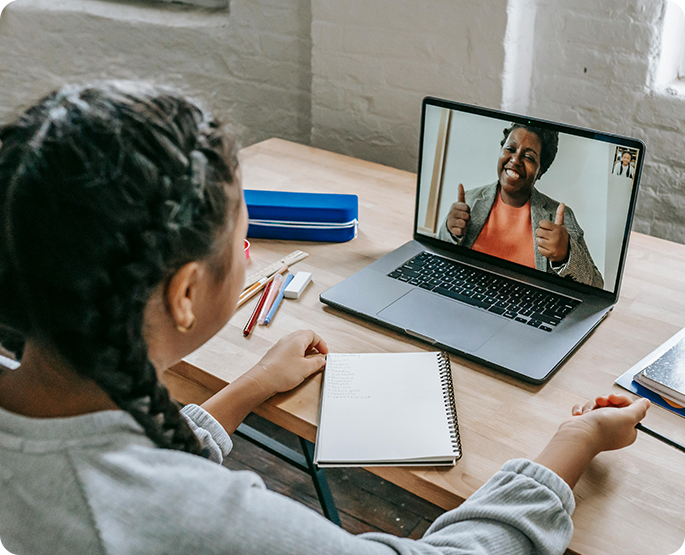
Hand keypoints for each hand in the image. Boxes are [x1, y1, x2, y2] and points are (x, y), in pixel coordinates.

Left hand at [247, 330, 327, 395]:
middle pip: (304, 336)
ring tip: (309, 359)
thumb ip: (317, 363)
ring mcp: (280, 346)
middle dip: (313, 344)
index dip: (321, 343)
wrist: (262, 380)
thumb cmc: (281, 373)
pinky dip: (296, 353)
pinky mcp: (275, 353)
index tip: (325, 352)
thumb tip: (322, 360)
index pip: (312, 335)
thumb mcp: (306, 369)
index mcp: (297, 340)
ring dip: (305, 348)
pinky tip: (297, 363)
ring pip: (295, 342)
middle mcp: (287, 340)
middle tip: (319, 352)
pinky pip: (288, 349)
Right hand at [446, 184, 469, 237]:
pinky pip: (461, 231)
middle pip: (466, 216)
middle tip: (463, 218)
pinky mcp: (451, 229)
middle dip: (467, 218)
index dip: (468, 210)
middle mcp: (451, 212)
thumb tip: (460, 183)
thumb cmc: (459, 213)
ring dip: (465, 225)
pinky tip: (458, 228)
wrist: (452, 225)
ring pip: (464, 223)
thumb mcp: (460, 204)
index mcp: (454, 205)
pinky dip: (462, 231)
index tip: (464, 210)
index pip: (467, 207)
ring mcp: (450, 221)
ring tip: (461, 223)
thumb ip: (461, 194)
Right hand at [534, 393, 649, 487]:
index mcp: (628, 430)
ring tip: (589, 413)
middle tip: (601, 402)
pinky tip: (581, 415)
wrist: (578, 434)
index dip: (621, 400)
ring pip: (598, 406)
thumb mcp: (628, 417)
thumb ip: (639, 409)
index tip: (614, 399)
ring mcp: (599, 426)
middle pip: (613, 405)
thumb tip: (646, 403)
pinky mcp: (586, 423)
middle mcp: (614, 428)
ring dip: (592, 406)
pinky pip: (585, 410)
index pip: (629, 408)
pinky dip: (582, 410)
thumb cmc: (602, 429)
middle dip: (605, 401)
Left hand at [536, 203, 569, 262]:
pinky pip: (539, 249)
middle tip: (546, 236)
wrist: (567, 252)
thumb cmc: (561, 236)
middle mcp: (556, 237)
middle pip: (538, 231)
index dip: (543, 225)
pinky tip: (547, 248)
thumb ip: (559, 214)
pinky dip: (542, 249)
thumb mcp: (561, 225)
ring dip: (540, 241)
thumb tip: (562, 203)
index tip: (547, 228)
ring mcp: (553, 246)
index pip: (542, 223)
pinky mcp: (550, 253)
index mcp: (558, 228)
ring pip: (537, 240)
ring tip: (546, 242)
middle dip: (540, 233)